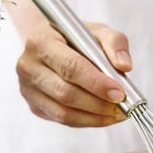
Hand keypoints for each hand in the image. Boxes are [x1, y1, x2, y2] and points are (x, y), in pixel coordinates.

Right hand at [16, 20, 132, 126]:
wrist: (52, 44)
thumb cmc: (76, 38)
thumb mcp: (97, 31)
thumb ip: (114, 43)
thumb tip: (124, 66)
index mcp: (41, 41)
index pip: (70, 67)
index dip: (96, 83)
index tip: (119, 93)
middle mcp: (28, 66)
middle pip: (65, 93)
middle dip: (98, 103)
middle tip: (123, 105)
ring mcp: (28, 89)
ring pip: (63, 112)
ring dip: (95, 117)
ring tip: (117, 113)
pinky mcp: (34, 105)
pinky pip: (63, 120)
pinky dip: (87, 121)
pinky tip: (105, 116)